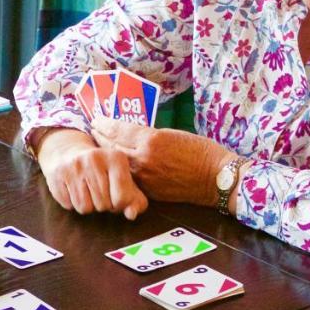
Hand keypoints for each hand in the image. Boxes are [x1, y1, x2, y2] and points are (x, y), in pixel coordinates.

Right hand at [35, 128, 147, 218]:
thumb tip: (131, 215)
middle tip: (98, 193)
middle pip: (103, 205)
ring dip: (86, 206)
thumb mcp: (123, 181)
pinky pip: (68, 205)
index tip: (114, 197)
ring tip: (86, 191)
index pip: (122, 198)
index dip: (118, 205)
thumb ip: (135, 200)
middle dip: (102, 205)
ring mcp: (74, 165)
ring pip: (84, 208)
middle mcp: (95, 158)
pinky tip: (72, 189)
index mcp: (116, 158)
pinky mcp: (58, 174)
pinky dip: (71, 203)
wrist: (69, 153)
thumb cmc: (103, 173)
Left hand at [90, 117, 233, 205]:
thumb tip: (131, 134)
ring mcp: (144, 177)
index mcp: (151, 139)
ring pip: (117, 163)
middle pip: (112, 146)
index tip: (97, 118)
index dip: (105, 123)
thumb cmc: (201, 151)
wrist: (216, 178)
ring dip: (106, 154)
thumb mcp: (174, 133)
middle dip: (100, 136)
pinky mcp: (148, 191)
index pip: (118, 129)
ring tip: (98, 146)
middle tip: (93, 129)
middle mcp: (143, 158)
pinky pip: (128, 178)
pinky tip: (115, 166)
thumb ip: (150, 135)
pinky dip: (119, 170)